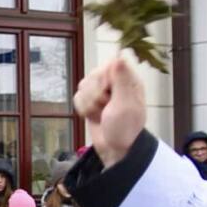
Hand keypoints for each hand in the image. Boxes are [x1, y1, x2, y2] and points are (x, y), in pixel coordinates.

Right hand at [73, 51, 147, 167]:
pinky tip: (93, 116)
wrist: (114, 149)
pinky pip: (78, 97)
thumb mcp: (126, 105)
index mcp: (128, 81)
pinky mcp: (90, 102)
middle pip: (93, 75)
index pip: (108, 65)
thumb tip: (118, 58)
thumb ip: (121, 80)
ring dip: (89, 103)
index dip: (103, 79)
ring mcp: (101, 93)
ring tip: (100, 114)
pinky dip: (83, 108)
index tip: (108, 93)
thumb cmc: (125, 128)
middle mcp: (115, 83)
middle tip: (106, 107)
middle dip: (95, 94)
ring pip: (83, 86)